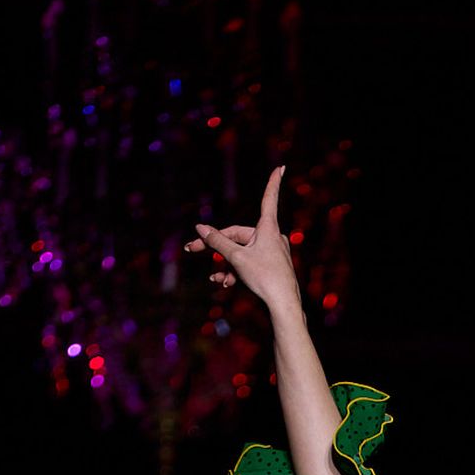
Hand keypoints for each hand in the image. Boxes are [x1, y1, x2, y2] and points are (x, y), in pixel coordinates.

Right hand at [185, 165, 299, 314]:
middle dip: (215, 245)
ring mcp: (272, 253)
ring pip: (241, 252)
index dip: (273, 182)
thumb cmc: (264, 278)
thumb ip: (217, 241)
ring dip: (225, 263)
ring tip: (214, 277)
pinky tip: (223, 282)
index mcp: (268, 228)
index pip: (268, 198)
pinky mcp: (271, 267)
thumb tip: (199, 227)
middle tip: (190, 248)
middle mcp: (272, 237)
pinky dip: (236, 271)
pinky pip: (249, 263)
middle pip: (237, 235)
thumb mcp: (236, 257)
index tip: (281, 167)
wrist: (283, 307)